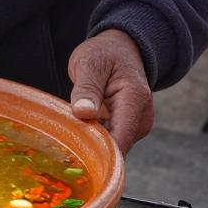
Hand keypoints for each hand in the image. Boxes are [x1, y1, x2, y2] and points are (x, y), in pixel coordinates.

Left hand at [68, 29, 153, 154]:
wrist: (122, 49)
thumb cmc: (105, 53)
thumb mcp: (89, 63)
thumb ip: (87, 88)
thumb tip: (83, 113)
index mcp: (134, 99)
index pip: (121, 139)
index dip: (101, 155)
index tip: (76, 157)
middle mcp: (142, 117)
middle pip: (117, 148)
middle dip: (92, 151)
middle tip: (65, 143)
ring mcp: (137, 125)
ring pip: (113, 148)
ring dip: (93, 146)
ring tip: (71, 134)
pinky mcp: (128, 129)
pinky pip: (111, 142)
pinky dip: (96, 140)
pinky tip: (80, 132)